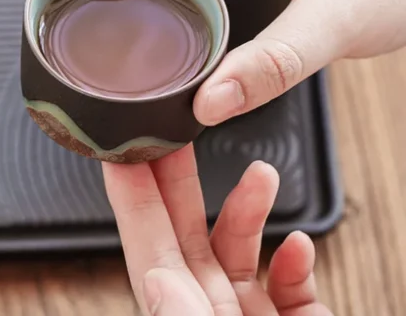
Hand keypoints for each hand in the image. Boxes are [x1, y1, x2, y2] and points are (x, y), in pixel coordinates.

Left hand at [104, 146, 331, 315]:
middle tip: (172, 133)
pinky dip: (295, 261)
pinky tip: (298, 241)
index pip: (148, 250)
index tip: (123, 151)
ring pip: (239, 254)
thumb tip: (158, 285)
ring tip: (261, 172)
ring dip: (248, 209)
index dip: (134, 198)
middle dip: (180, 182)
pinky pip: (292, 288)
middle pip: (187, 238)